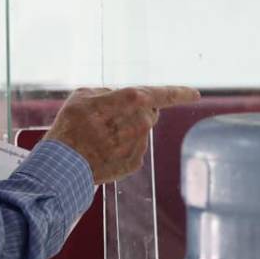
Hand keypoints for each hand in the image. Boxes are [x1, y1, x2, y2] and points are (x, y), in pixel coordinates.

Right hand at [44, 86, 200, 183]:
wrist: (63, 165)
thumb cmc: (70, 126)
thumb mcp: (82, 96)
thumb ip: (107, 93)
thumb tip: (117, 99)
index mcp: (131, 101)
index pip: (161, 94)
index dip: (179, 93)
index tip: (196, 94)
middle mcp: (141, 123)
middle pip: (147, 113)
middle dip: (133, 113)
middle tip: (106, 118)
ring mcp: (139, 145)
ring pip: (139, 132)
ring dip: (124, 131)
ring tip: (98, 137)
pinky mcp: (134, 163)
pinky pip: (133, 149)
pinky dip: (120, 148)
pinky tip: (101, 151)